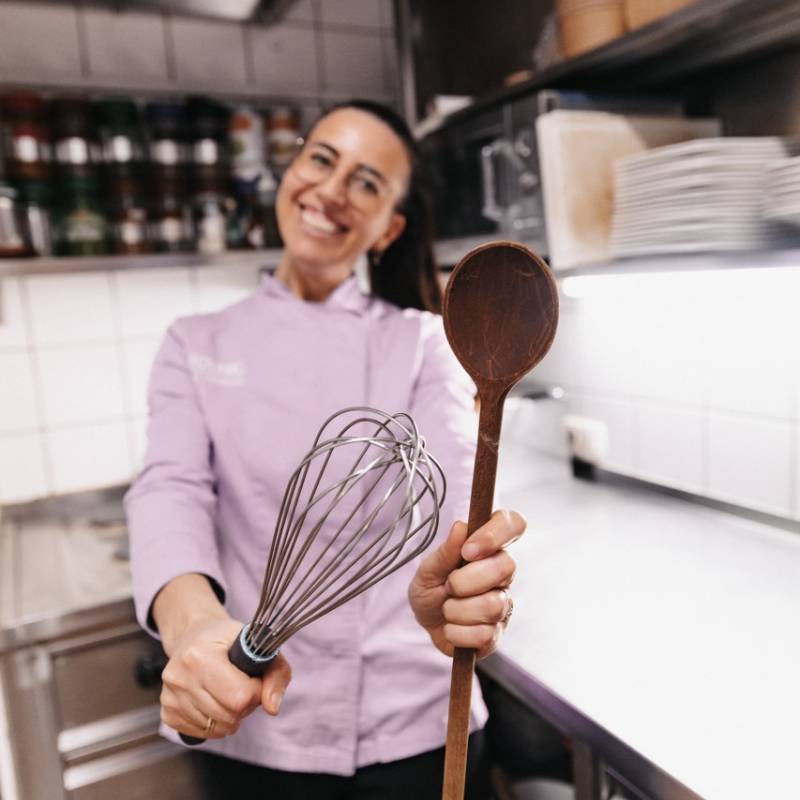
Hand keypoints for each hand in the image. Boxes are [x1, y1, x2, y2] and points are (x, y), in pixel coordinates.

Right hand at [159, 617, 292, 739]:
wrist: (194, 634)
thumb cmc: (228, 640)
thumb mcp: (258, 644)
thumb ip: (276, 674)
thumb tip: (272, 707)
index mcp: (200, 656)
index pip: (239, 696)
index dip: (256, 691)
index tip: (253, 678)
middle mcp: (179, 677)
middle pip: (228, 716)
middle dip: (244, 705)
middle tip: (242, 686)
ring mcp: (169, 696)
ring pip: (215, 728)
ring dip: (230, 716)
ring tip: (228, 692)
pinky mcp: (166, 712)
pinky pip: (201, 733)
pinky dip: (214, 723)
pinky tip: (214, 702)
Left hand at [408, 509, 524, 658]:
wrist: (426, 625)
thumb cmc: (431, 590)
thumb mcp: (428, 569)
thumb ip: (445, 551)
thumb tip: (461, 527)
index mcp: (488, 548)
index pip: (513, 524)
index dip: (496, 533)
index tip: (468, 550)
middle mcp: (503, 573)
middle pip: (505, 567)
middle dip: (465, 580)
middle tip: (448, 585)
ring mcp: (504, 603)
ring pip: (493, 605)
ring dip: (457, 610)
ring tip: (447, 609)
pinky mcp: (498, 633)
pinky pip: (485, 634)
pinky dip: (458, 633)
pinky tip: (452, 628)